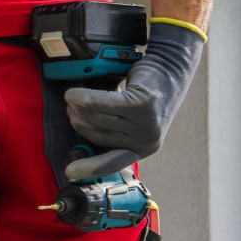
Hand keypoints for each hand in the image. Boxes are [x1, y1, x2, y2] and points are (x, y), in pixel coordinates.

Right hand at [64, 21, 203, 178]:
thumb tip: (83, 131)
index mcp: (145, 148)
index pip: (115, 162)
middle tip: (70, 109)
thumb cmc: (147, 92)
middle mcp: (147, 140)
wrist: (170, 68)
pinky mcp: (141, 105)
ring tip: (71, 97)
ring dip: (78, 107)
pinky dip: (84, 98)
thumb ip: (117, 130)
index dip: (91, 168)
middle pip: (98, 134)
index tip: (70, 172)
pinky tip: (72, 94)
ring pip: (98, 118)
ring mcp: (146, 124)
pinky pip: (102, 104)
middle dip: (78, 121)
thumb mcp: (135, 119)